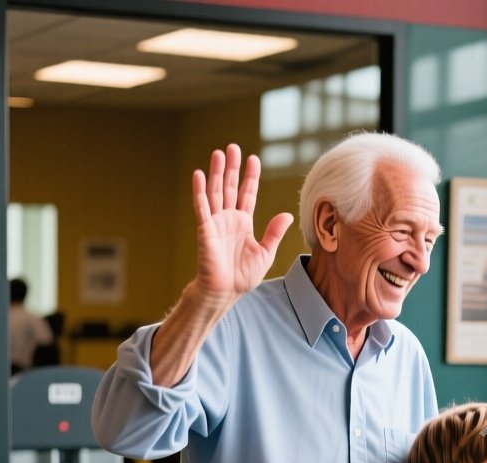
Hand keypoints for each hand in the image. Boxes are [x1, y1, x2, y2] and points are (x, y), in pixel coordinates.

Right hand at [191, 144, 294, 301]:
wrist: (226, 291)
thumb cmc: (243, 275)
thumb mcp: (265, 252)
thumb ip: (274, 232)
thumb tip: (287, 214)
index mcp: (243, 222)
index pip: (247, 193)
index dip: (250, 177)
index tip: (253, 158)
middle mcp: (229, 218)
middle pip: (230, 187)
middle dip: (232, 167)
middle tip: (232, 147)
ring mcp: (216, 222)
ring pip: (216, 192)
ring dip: (216, 173)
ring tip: (218, 154)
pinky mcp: (205, 229)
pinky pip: (201, 207)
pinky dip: (199, 191)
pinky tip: (198, 174)